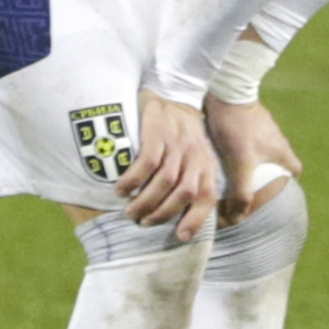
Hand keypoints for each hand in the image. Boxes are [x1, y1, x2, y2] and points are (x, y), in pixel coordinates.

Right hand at [122, 91, 223, 238]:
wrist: (172, 91)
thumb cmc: (180, 132)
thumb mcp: (194, 154)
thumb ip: (190, 178)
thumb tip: (178, 212)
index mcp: (206, 164)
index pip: (208, 196)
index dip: (196, 219)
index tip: (180, 237)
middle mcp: (195, 155)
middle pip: (185, 193)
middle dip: (164, 213)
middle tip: (143, 222)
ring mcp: (177, 144)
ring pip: (165, 181)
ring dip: (146, 201)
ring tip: (130, 211)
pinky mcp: (158, 133)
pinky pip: (147, 163)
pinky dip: (133, 180)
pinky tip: (121, 188)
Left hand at [206, 96, 303, 221]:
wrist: (227, 91)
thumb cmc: (238, 128)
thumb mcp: (241, 164)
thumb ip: (242, 191)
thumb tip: (239, 218)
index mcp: (283, 151)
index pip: (294, 172)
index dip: (285, 184)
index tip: (269, 194)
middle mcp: (277, 140)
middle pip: (276, 163)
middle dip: (263, 176)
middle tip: (244, 187)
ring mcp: (263, 129)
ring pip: (260, 152)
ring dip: (247, 162)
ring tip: (227, 172)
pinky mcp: (247, 121)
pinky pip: (246, 140)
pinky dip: (236, 149)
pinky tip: (220, 153)